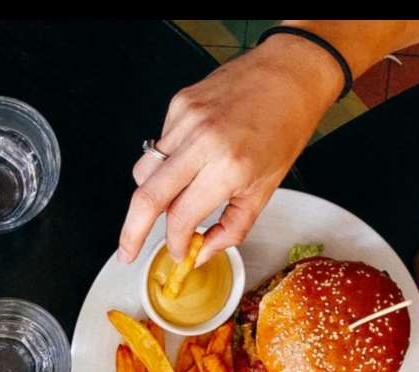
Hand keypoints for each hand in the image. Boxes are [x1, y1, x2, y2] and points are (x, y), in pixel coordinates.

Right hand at [117, 39, 339, 266]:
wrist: (291, 73)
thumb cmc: (285, 127)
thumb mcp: (265, 189)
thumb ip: (231, 228)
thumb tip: (202, 251)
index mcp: (228, 167)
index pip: (181, 217)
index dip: (175, 243)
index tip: (178, 251)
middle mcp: (202, 141)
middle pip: (146, 197)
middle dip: (131, 233)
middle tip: (127, 252)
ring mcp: (186, 119)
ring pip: (144, 172)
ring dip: (150, 195)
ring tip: (172, 198)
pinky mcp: (179, 104)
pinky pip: (158, 146)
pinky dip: (166, 163)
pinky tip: (190, 158)